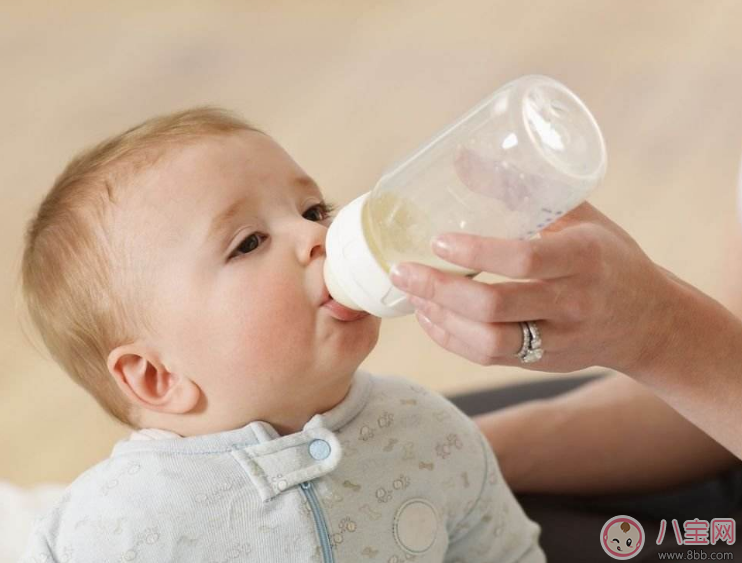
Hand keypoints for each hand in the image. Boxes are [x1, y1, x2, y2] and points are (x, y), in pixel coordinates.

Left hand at [389, 202, 675, 373]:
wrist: (650, 321)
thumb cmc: (609, 257)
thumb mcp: (579, 216)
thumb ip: (522, 191)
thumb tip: (461, 160)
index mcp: (583, 257)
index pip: (524, 260)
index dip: (476, 252)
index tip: (437, 241)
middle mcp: (571, 303)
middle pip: (494, 307)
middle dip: (439, 290)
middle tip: (402, 271)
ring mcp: (558, 339)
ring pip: (488, 342)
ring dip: (441, 319)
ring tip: (412, 294)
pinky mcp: (544, 362)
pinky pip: (490, 358)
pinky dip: (452, 340)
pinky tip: (430, 318)